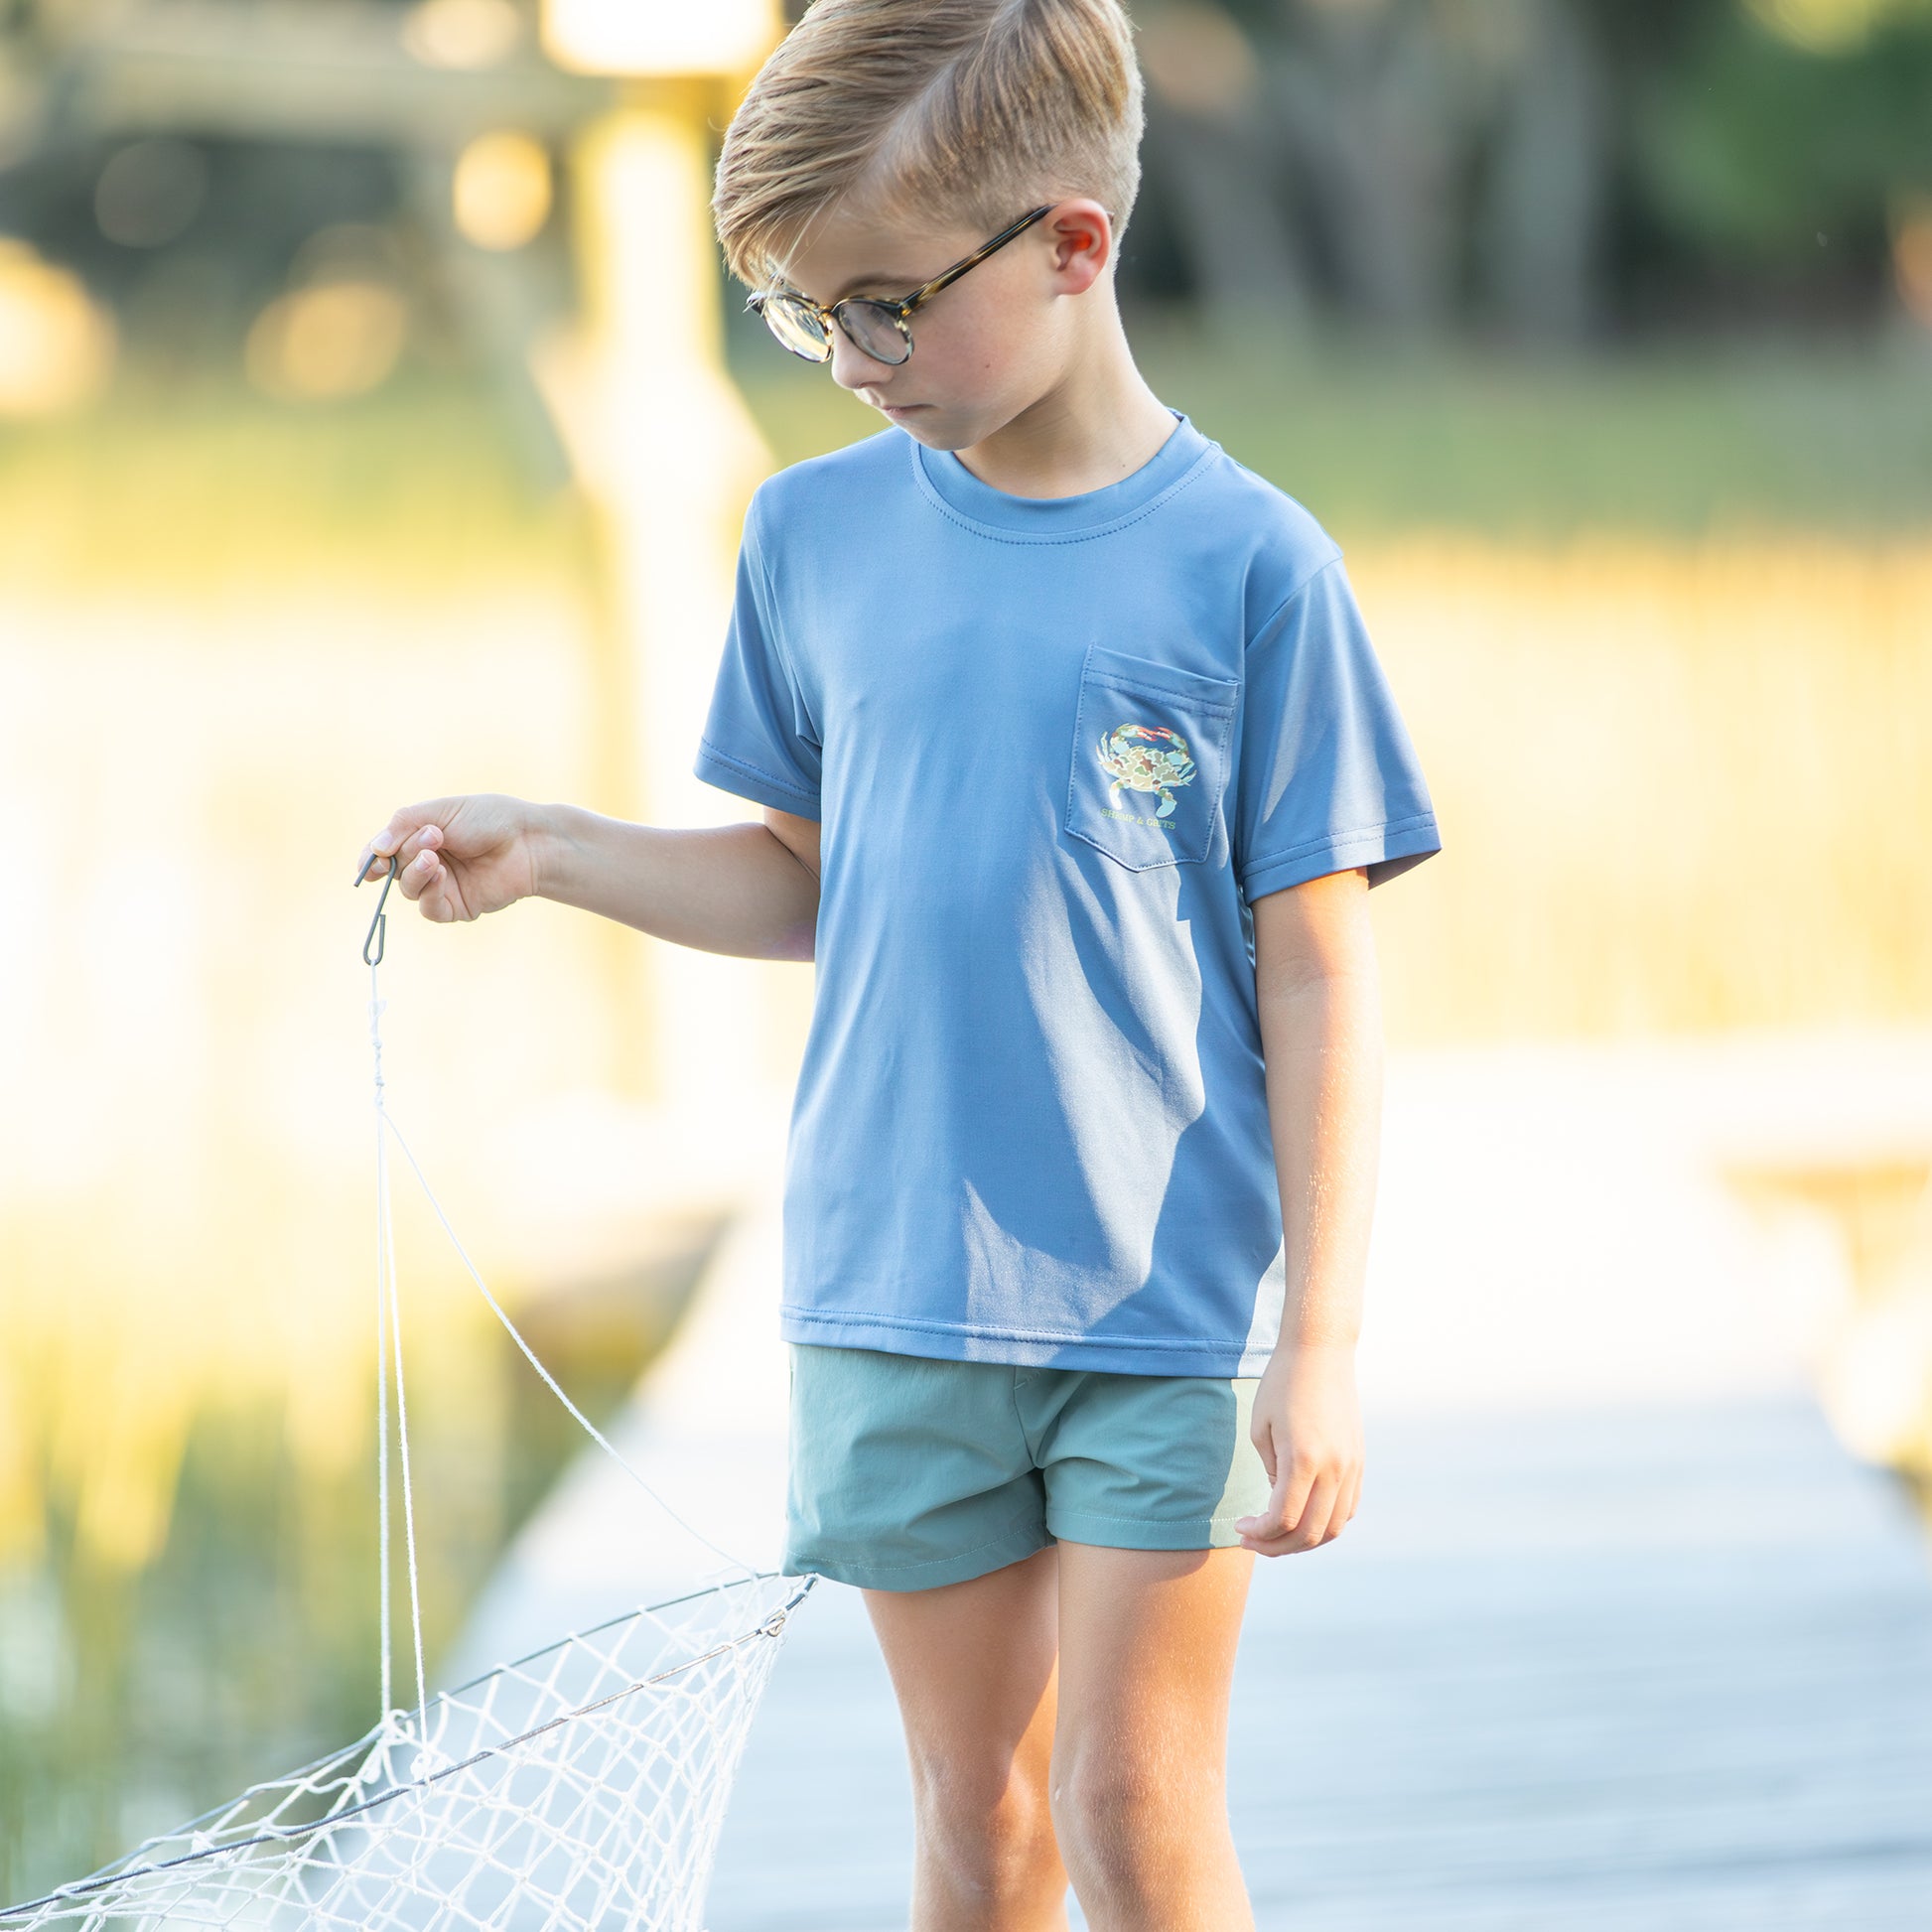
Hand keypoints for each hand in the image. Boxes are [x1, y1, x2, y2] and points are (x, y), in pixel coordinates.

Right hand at [355, 794, 541, 925]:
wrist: (528, 839)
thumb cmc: (489, 818)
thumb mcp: (440, 811)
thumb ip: (403, 826)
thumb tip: (374, 850)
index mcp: (420, 837)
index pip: (383, 853)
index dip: (372, 859)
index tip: (372, 861)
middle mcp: (428, 863)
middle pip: (394, 869)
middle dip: (407, 852)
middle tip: (433, 837)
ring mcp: (442, 886)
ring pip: (409, 890)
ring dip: (416, 872)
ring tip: (435, 855)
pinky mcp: (458, 906)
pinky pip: (430, 910)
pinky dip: (428, 893)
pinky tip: (440, 875)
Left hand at [1235, 1340, 1362, 1555]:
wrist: (1320, 1353)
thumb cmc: (1281, 1385)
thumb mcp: (1261, 1428)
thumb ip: (1272, 1473)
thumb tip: (1281, 1503)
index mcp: (1303, 1459)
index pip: (1283, 1519)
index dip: (1260, 1533)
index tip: (1240, 1528)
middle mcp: (1334, 1468)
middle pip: (1310, 1532)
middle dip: (1277, 1546)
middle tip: (1253, 1540)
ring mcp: (1352, 1467)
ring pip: (1334, 1528)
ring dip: (1304, 1541)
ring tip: (1277, 1535)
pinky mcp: (1359, 1461)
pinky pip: (1348, 1509)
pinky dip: (1326, 1523)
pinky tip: (1303, 1517)